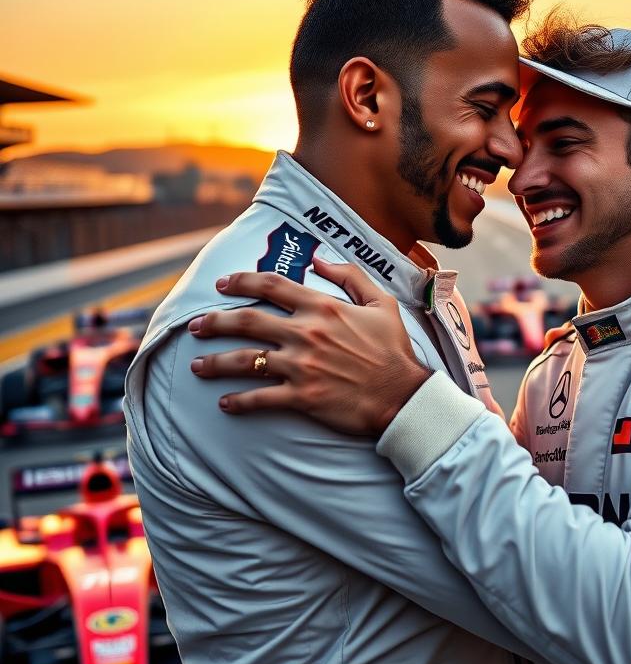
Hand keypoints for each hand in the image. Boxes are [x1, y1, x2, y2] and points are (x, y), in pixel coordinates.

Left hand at [188, 259, 430, 436]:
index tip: (222, 284)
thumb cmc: (394, 350)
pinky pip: (260, 398)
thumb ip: (350, 276)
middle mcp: (305, 334)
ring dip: (215, 362)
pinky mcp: (302, 397)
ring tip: (197, 365)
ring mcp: (301, 367)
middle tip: (195, 326)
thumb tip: (319, 260)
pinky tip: (224, 403)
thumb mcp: (381, 302)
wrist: (403, 396)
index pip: (271, 285)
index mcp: (322, 308)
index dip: (241, 281)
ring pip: (244, 360)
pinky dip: (238, 402)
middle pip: (246, 321)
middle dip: (214, 322)